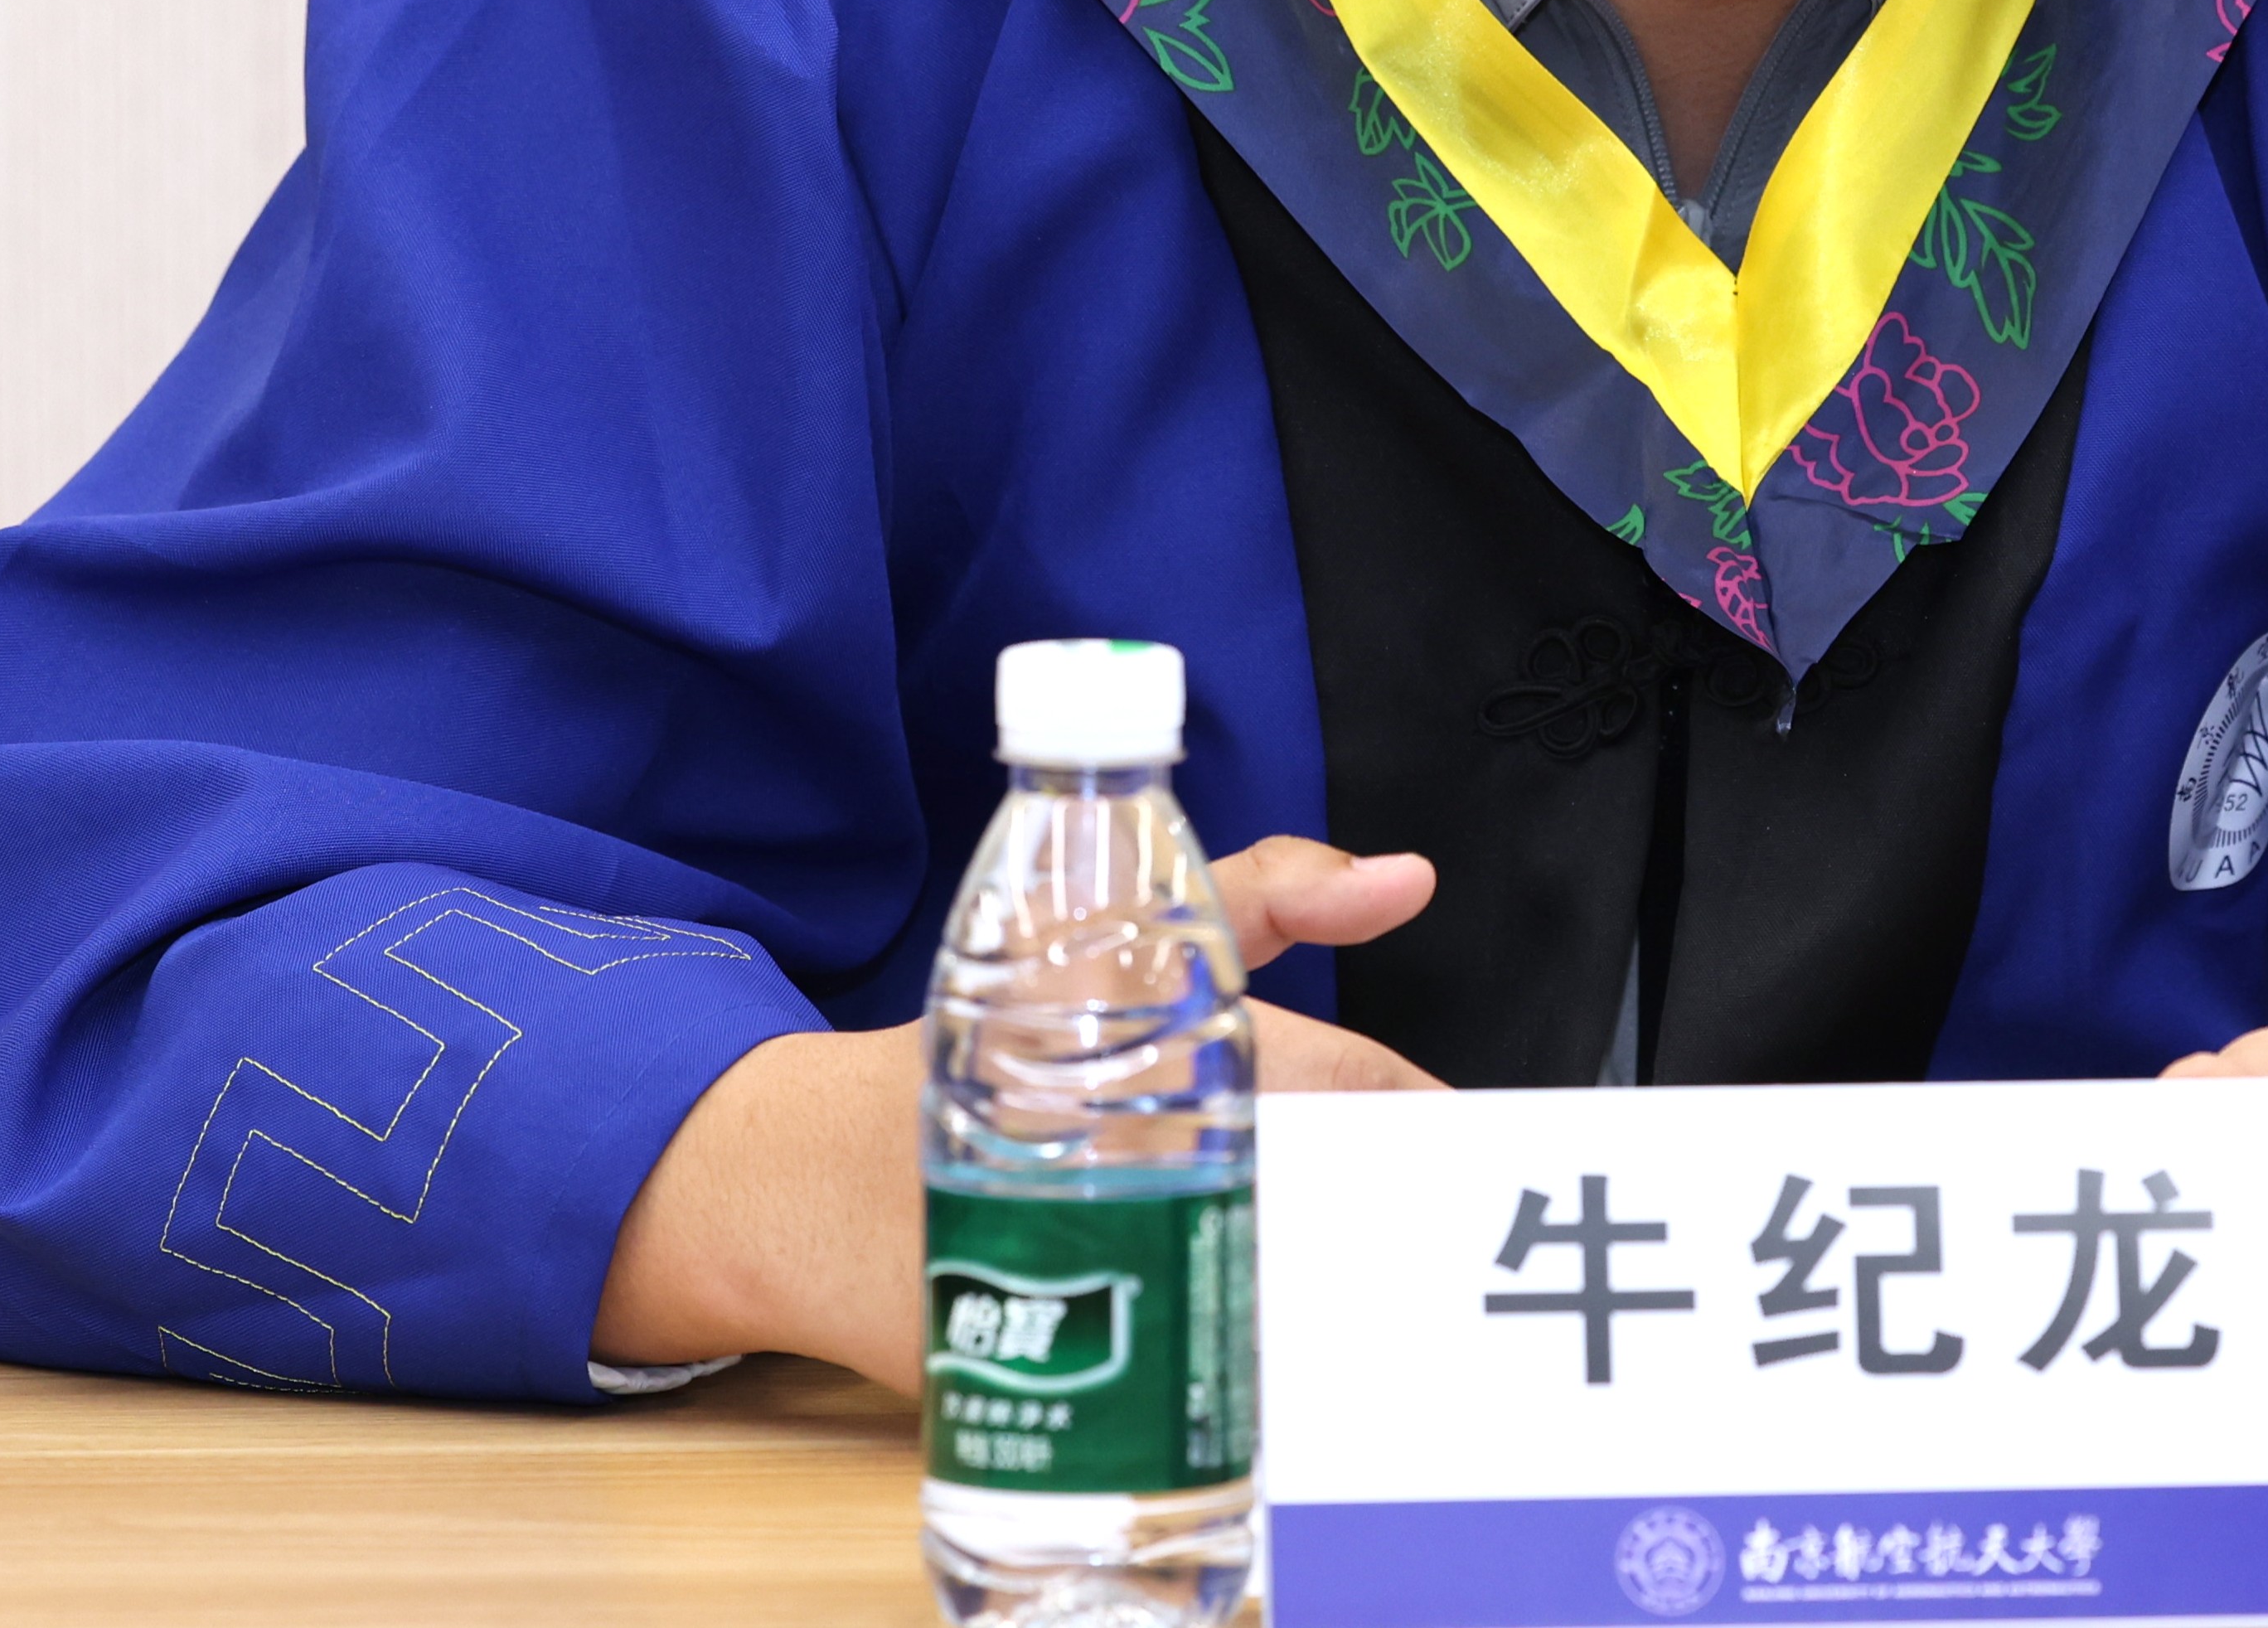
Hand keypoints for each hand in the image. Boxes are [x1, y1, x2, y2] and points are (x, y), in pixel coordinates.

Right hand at [595, 838, 1444, 1384]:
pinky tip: (1270, 1376)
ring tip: (1373, 1312)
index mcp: (1158, 1047)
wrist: (796, 1179)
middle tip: (1435, 1236)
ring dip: (1333, 1311)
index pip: (1353, 1085)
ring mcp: (1087, 1274)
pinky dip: (1244, 1386)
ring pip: (1278, 1306)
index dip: (1428, 1118)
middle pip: (1332, 1204)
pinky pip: (1194, 1392)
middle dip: (1394, 1226)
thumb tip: (1404, 875)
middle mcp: (1127, 1158)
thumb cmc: (967, 1049)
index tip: (1471, 1146)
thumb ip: (1268, 895)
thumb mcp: (1106, 934)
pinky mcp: (1051, 1375)